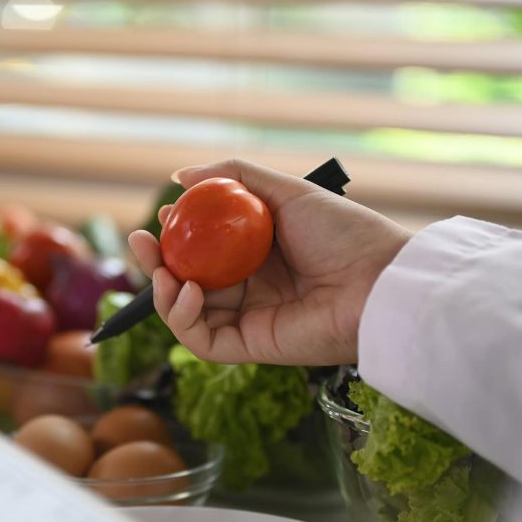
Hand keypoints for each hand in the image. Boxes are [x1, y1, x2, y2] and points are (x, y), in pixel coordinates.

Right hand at [128, 158, 410, 365]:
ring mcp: (249, 318)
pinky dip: (182, 318)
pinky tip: (184, 291)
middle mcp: (250, 287)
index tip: (164, 214)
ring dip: (161, 291)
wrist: (381, 281)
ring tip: (160, 269)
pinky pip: (202, 340)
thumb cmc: (345, 233)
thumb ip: (234, 177)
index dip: (175, 235)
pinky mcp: (251, 347)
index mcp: (257, 253)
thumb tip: (180, 175)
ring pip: (186, 313)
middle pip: (186, 280)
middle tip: (140, 241)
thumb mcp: (286, 191)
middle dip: (155, 262)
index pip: (202, 248)